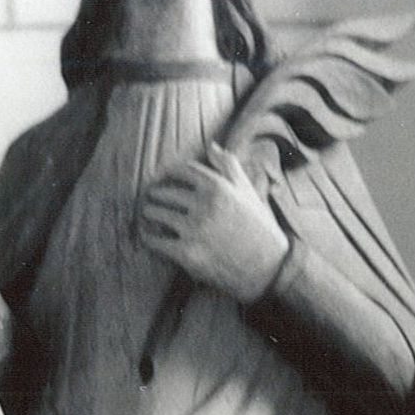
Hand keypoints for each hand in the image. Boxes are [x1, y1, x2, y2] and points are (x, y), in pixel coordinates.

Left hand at [137, 144, 287, 303]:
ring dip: (149, 212)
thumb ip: (229, 167)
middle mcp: (204, 205)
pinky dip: (147, 237)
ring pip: (156, 213)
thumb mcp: (248, 193)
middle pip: (165, 192)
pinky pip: (155, 241)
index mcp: (218, 186)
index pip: (183, 170)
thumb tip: (211, 145)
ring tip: (147, 213)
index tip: (165, 178)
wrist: (268, 269)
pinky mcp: (187, 253)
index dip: (171, 173)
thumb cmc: (259, 228)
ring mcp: (194, 229)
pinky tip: (146, 235)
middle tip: (151, 197)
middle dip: (156, 194)